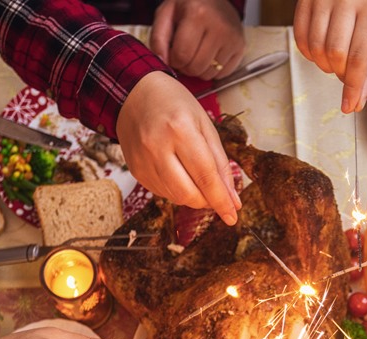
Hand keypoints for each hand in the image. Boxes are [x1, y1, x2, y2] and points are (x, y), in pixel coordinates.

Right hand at [117, 72, 240, 225]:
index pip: (205, 176)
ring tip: (196, 177)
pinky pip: (162, 193)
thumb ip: (220, 163)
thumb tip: (232, 199)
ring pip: (175, 197)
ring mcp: (143, 161)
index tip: (232, 216)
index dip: (221, 200)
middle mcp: (157, 147)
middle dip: (207, 202)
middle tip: (216, 195)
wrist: (134, 94)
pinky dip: (177, 191)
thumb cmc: (173, 104)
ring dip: (193, 197)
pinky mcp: (136, 170)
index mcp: (180, 129)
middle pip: (188, 193)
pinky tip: (179, 173)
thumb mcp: (205, 125)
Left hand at [150, 0, 244, 79]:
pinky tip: (209, 56)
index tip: (174, 53)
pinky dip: (213, 70)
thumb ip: (158, 37)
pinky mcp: (241, 46)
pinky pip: (222, 74)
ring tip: (197, 54)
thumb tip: (162, 61)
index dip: (174, 60)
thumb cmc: (188, 5)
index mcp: (198, 15)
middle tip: (185, 54)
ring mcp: (232, 37)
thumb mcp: (167, 13)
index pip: (182, 55)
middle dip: (186, 67)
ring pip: (209, 74)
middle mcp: (219, 26)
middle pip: (196, 67)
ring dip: (199, 70)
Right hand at [293, 0, 366, 112]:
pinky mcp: (304, 1)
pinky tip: (319, 50)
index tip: (349, 105)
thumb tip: (358, 101)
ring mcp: (323, 0)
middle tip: (344, 69)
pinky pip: (300, 39)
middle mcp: (346, 2)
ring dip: (323, 64)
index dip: (352, 87)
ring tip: (333, 58)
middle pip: (335, 54)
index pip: (358, 58)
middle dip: (338, 72)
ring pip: (315, 48)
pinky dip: (308, 54)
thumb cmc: (366, 12)